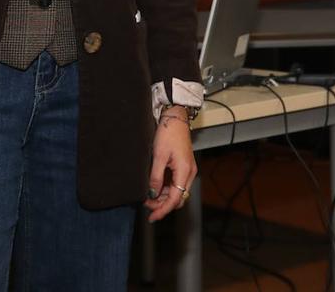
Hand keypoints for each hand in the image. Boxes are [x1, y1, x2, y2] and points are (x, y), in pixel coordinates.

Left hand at [144, 106, 196, 221]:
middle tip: (146, 205)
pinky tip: (154, 187)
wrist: (175, 117)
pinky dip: (165, 188)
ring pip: (176, 191)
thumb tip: (152, 194)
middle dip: (162, 205)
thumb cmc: (169, 133)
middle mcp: (189, 173)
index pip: (175, 199)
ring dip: (163, 197)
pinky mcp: (183, 166)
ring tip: (148, 197)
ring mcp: (187, 170)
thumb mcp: (158, 156)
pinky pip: (175, 183)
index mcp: (184, 171)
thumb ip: (155, 177)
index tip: (152, 217)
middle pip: (177, 198)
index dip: (163, 210)